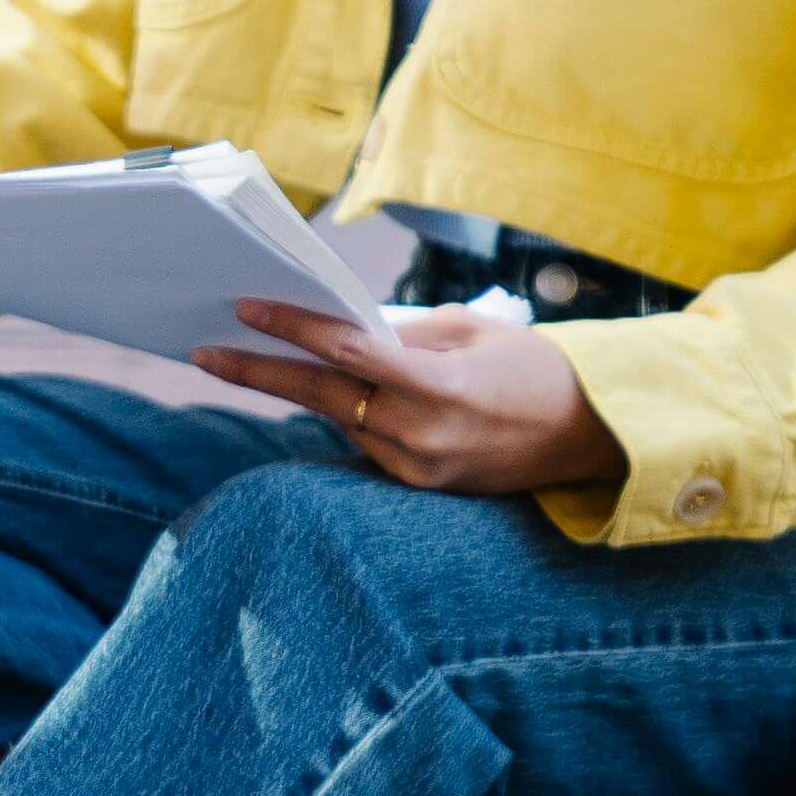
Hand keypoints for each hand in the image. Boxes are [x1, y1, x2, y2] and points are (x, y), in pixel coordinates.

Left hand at [193, 300, 622, 493]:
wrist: (591, 434)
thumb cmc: (533, 368)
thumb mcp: (470, 332)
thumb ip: (400, 334)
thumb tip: (337, 330)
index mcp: (438, 384)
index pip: (345, 352)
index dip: (290, 328)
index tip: (245, 308)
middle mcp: (422, 433)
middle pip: (320, 396)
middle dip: (258, 373)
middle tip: (204, 352)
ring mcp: (418, 467)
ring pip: (339, 421)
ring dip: (302, 392)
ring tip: (250, 362)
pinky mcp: (419, 486)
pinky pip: (364, 444)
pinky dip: (346, 416)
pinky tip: (325, 394)